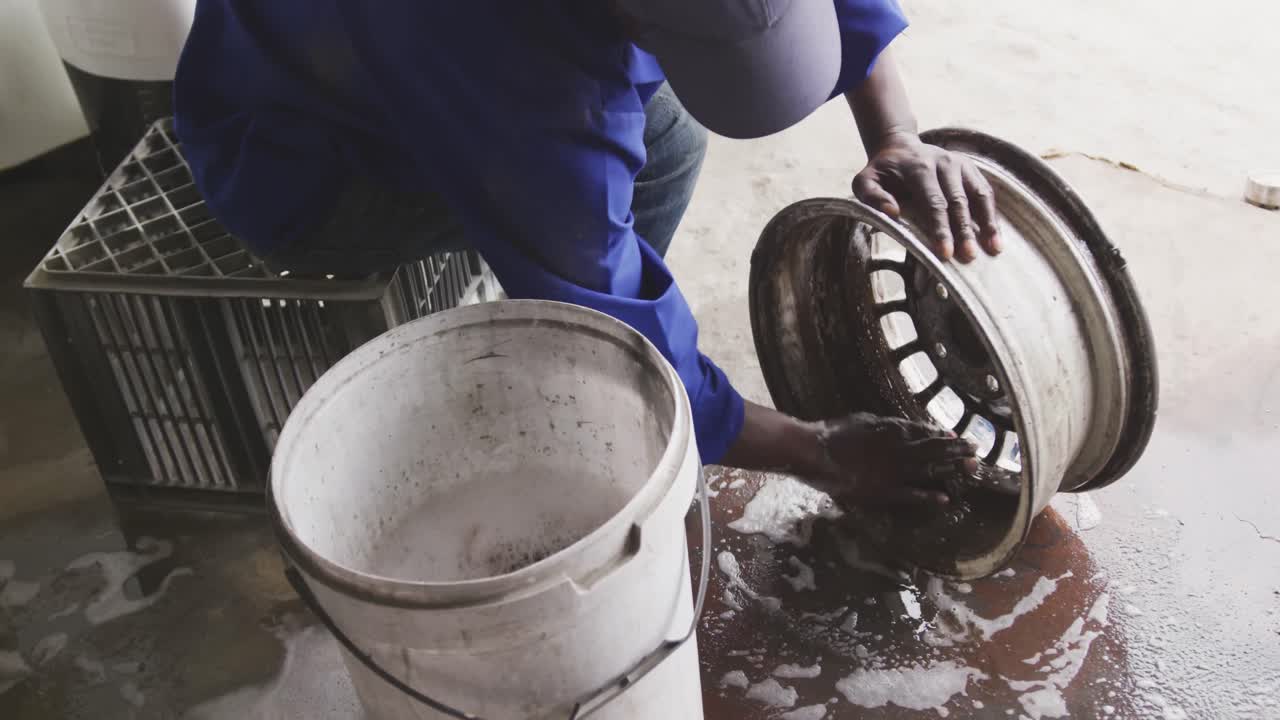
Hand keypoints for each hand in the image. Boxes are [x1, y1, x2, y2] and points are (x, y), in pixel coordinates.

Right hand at [809, 412, 977, 506]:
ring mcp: (893, 470)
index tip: (954, 437)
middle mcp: (899, 448)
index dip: (939, 435)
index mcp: (891, 429)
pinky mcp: (883, 490)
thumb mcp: (860, 421)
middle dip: (956, 449)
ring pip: (929, 468)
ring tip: (971, 468)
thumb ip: (881, 425)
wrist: (815, 452)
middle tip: (976, 449)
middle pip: (933, 449)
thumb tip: (895, 426)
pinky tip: (945, 498)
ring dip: (952, 467)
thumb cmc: (832, 433)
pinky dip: (928, 496)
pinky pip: (911, 494)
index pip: (922, 431)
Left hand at [853, 132, 1001, 262]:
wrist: (899, 147)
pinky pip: (985, 192)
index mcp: (918, 167)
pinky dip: (992, 214)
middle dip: (965, 231)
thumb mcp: (865, 181)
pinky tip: (996, 235)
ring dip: (987, 223)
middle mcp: (944, 163)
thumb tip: (892, 213)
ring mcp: (960, 164)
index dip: (941, 229)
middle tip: (970, 256)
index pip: (933, 202)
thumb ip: (872, 196)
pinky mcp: (971, 169)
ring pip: (978, 195)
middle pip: (958, 201)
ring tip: (994, 248)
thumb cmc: (881, 173)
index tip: (945, 253)